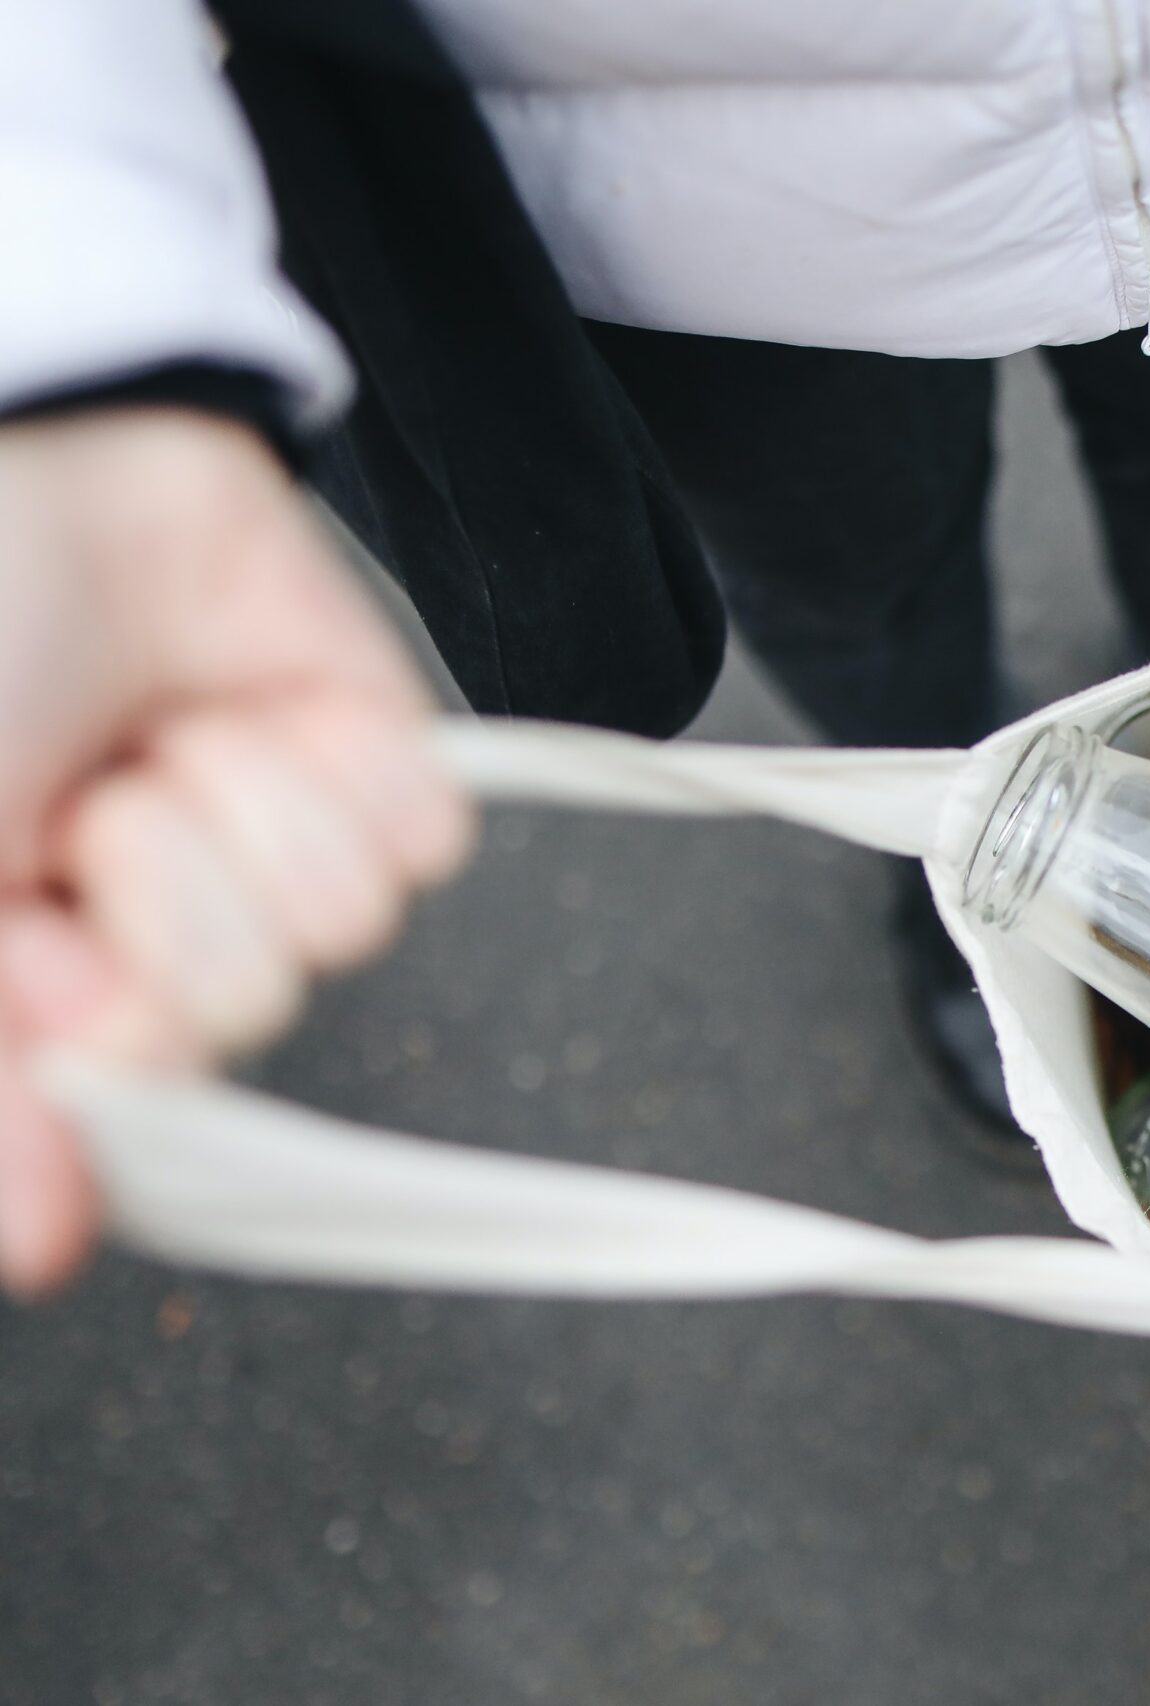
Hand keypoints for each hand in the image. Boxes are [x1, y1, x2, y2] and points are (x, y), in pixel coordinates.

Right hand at [0, 408, 471, 1296]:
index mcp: (24, 972)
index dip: (89, 1063)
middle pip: (227, 1029)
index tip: (37, 974)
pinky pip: (416, 843)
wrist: (25, 438)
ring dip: (217, 820)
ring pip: (326, 937)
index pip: (118, 1119)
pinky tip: (238, 709)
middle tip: (70, 816)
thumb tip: (43, 1244)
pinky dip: (332, 769)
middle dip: (145, 911)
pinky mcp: (369, 762)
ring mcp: (259, 842)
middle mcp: (142, 922)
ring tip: (138, 744)